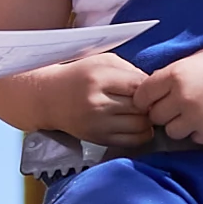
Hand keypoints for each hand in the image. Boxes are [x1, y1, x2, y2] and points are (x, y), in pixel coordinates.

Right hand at [37, 53, 175, 155]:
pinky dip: (141, 134)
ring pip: (140, 126)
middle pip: (142, 108)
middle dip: (151, 104)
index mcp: (99, 79)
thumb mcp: (102, 61)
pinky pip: (131, 141)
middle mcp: (98, 104)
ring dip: (147, 120)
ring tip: (143, 112)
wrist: (48, 98)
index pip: (140, 86)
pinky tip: (136, 124)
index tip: (150, 87)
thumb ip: (129, 70)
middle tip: (150, 101)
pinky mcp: (98, 139)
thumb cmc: (78, 75)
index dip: (151, 87)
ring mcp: (98, 125)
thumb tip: (153, 86)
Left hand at [136, 46, 202, 150]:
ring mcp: (195, 118)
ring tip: (192, 113)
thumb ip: (173, 74)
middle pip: (154, 115)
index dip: (145, 98)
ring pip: (171, 131)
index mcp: (175, 75)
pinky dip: (197, 131)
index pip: (142, 95)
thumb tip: (154, 87)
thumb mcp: (195, 59)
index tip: (151, 99)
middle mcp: (182, 97)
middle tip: (175, 105)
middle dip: (162, 111)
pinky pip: (193, 138)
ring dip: (178, 124)